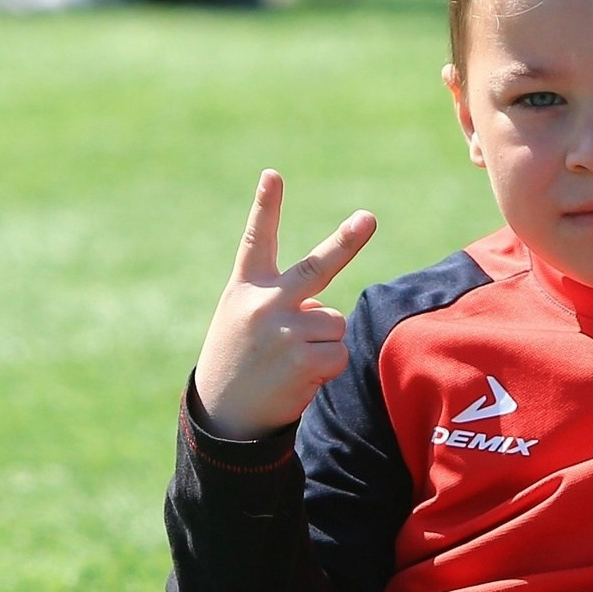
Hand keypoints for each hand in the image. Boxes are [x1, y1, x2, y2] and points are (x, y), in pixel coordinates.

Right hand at [193, 170, 375, 439]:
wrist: (224, 415)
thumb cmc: (238, 357)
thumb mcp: (243, 317)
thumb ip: (282, 301)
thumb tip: (330, 313)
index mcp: (247, 287)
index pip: (257, 240)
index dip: (266, 207)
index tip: (273, 176)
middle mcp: (265, 304)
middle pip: (316, 267)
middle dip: (346, 241)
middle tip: (368, 218)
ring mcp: (285, 333)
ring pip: (335, 322)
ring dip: (323, 340)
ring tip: (291, 358)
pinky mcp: (303, 362)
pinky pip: (339, 352)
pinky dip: (326, 366)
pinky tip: (298, 376)